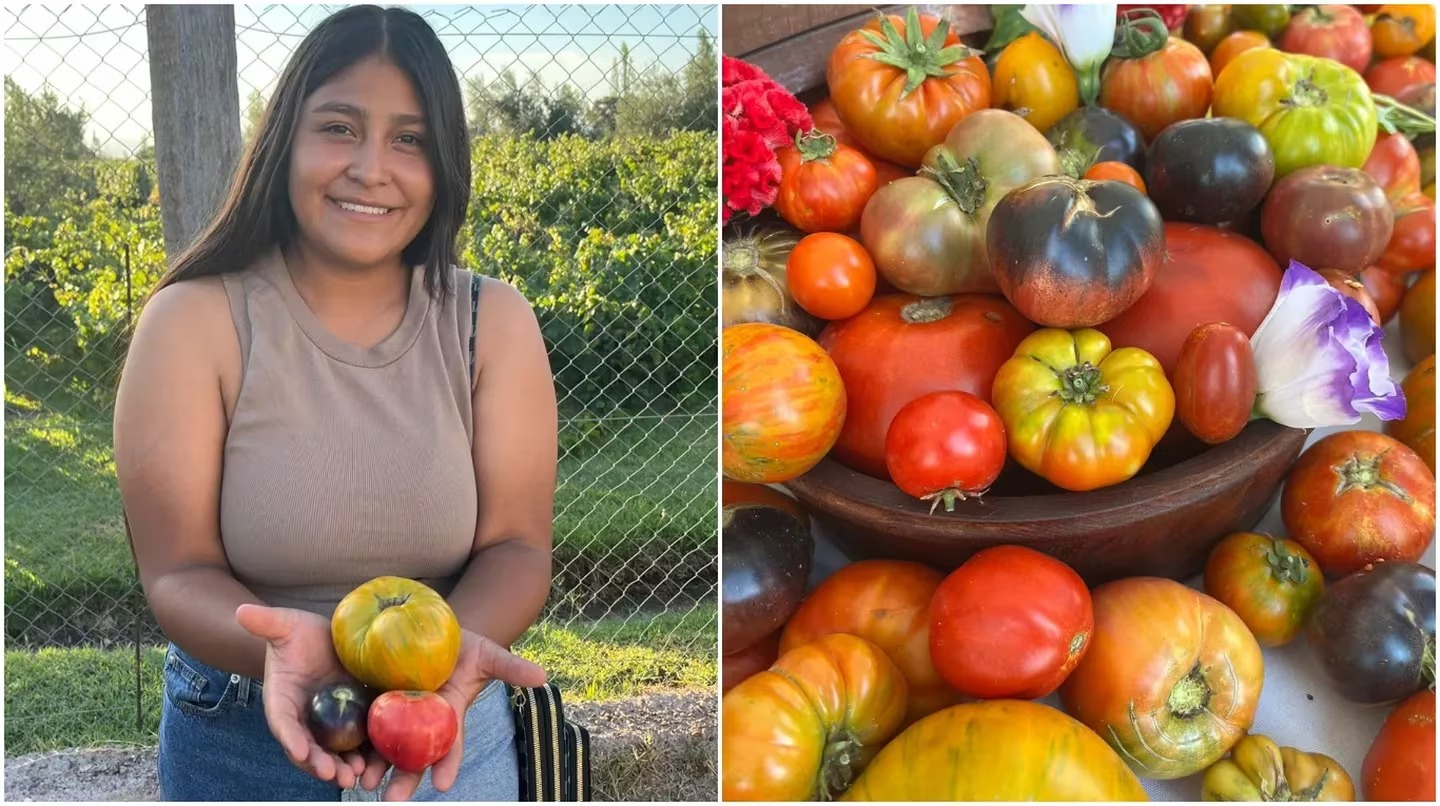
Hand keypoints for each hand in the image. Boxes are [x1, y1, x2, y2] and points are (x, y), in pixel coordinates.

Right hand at [235, 603, 379, 790]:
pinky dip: (367, 755)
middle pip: (310, 748)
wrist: (326, 641)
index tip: (299, 750)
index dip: (290, 738)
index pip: (284, 723)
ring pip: (335, 752)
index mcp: (283, 701)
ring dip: (345, 766)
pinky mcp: (355, 720)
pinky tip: (379, 764)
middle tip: (336, 775)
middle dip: (321, 764)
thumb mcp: (286, 626)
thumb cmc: (299, 635)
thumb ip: (267, 623)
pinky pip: (359, 742)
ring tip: (357, 775)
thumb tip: (242, 612)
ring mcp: (330, 723)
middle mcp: (305, 719)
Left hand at [371, 629, 547, 800]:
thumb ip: (510, 668)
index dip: (447, 764)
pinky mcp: (374, 699)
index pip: (450, 745)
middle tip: (390, 800)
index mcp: (448, 715)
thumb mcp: (488, 654)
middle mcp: (422, 720)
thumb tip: (543, 677)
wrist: (432, 630)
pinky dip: (355, 740)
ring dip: (375, 766)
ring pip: (384, 746)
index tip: (444, 784)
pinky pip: (363, 722)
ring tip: (362, 782)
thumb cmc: (464, 647)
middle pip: (413, 756)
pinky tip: (343, 753)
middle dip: (403, 780)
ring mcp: (396, 712)